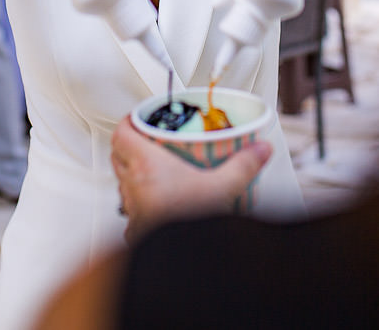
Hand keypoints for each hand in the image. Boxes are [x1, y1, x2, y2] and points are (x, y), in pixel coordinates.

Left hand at [111, 117, 271, 243]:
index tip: (141, 117)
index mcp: (147, 167)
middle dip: (131, 143)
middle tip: (149, 138)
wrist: (181, 261)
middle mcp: (133, 186)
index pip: (122, 133)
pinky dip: (140, 199)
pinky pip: (131, 206)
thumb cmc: (188, 223)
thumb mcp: (224, 187)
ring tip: (156, 169)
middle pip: (119, 154)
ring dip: (134, 171)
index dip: (130, 121)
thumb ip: (243, 165)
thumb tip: (259, 150)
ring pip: (123, 180)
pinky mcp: (136, 227)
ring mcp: (133, 208)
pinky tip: (158, 202)